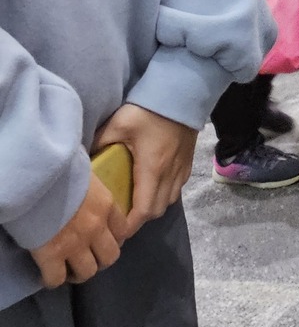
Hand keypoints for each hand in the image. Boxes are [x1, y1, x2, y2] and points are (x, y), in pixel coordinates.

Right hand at [30, 174, 126, 288]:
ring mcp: (76, 243)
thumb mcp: (86, 174)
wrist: (37, 176)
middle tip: (87, 258)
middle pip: (110, 257)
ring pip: (88, 272)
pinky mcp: (51, 255)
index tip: (102, 241)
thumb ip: (91, 189)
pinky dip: (52, 280)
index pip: (122, 230)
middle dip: (100, 260)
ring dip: (79, 273)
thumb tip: (85, 188)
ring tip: (69, 271)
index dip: (113, 239)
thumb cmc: (60, 169)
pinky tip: (47, 276)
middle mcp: (96, 228)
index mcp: (106, 206)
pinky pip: (56, 278)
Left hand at [93, 103, 196, 233]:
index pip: (142, 211)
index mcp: (151, 170)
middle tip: (119, 220)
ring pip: (168, 202)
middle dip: (138, 221)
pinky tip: (151, 187)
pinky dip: (163, 196)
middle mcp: (169, 175)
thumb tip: (82, 159)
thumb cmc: (148, 111)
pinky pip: (176, 189)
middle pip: (156, 211)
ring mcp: (181, 170)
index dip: (129, 227)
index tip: (114, 232)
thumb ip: (99, 143)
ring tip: (134, 205)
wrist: (183, 94)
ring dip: (151, 208)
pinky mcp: (188, 163)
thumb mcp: (117, 125)